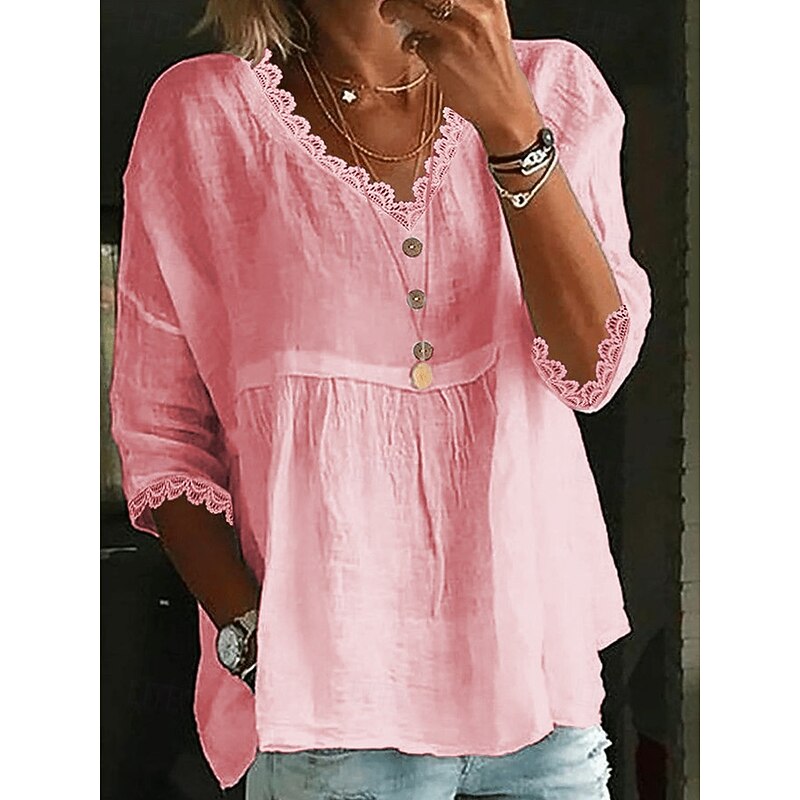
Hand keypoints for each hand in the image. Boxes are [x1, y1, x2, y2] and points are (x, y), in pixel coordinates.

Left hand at [377, 0, 539, 138]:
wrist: (505, 107)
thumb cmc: (495, 68)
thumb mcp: (490, 24)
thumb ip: (466, 7)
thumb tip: (430, 3)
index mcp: (490, 0)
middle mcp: (476, 10)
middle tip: (393, 2)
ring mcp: (458, 33)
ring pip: (412, 7)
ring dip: (394, 9)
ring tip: (392, 15)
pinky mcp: (442, 56)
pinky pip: (415, 41)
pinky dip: (412, 45)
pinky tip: (422, 52)